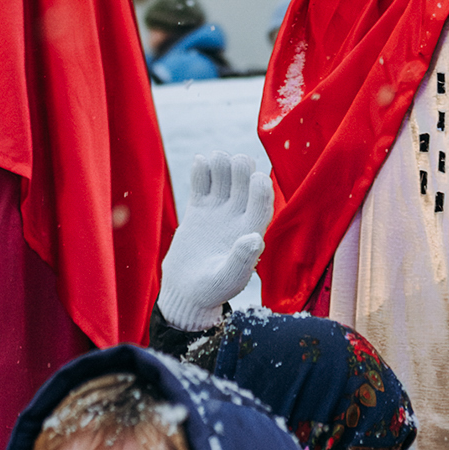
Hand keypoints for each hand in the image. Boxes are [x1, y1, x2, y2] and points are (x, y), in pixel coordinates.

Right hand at [158, 153, 270, 330]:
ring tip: (214, 158)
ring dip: (222, 165)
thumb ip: (241, 261)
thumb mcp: (228, 279)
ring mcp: (218, 210)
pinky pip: (202, 184)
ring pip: (224, 179)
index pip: (262, 202)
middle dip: (241, 170)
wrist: (186, 291)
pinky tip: (200, 160)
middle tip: (233, 161)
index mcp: (252, 231)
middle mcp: (238, 216)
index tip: (256, 177)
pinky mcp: (199, 208)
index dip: (261, 188)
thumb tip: (254, 238)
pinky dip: (202, 171)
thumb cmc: (211, 291)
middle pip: (244, 183)